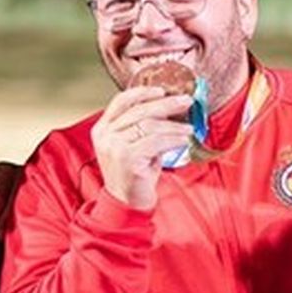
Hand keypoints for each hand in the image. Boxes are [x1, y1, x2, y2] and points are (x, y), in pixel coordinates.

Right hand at [90, 86, 193, 210]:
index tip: (162, 90)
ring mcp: (114, 147)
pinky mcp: (127, 158)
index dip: (142, 92)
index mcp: (102, 129)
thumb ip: (141, 126)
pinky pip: (157, 141)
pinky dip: (174, 139)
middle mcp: (105, 136)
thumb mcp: (133, 145)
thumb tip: (169, 107)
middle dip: (166, 104)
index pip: (121, 101)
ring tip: (188, 129)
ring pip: (150, 125)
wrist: (126, 202)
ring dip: (174, 126)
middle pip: (139, 110)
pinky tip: (183, 141)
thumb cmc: (134, 173)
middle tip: (186, 101)